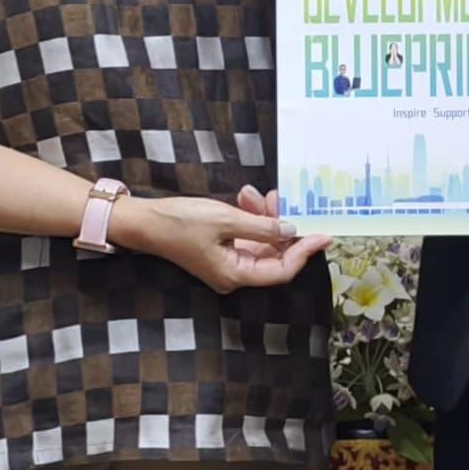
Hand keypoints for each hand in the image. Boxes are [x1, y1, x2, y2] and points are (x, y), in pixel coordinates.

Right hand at [120, 188, 324, 291]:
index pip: (282, 269)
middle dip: (280, 225)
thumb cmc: (180, 222)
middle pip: (273, 254)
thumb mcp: (226, 220)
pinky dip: (250, 217)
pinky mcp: (220, 249)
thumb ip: (262, 226)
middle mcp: (233, 274)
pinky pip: (245, 236)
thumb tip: (291, 231)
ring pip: (260, 241)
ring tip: (258, 194)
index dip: (304, 252)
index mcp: (235, 275)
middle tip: (281, 200)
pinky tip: (246, 197)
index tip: (323, 234)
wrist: (145, 221)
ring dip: (263, 217)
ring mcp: (226, 262)